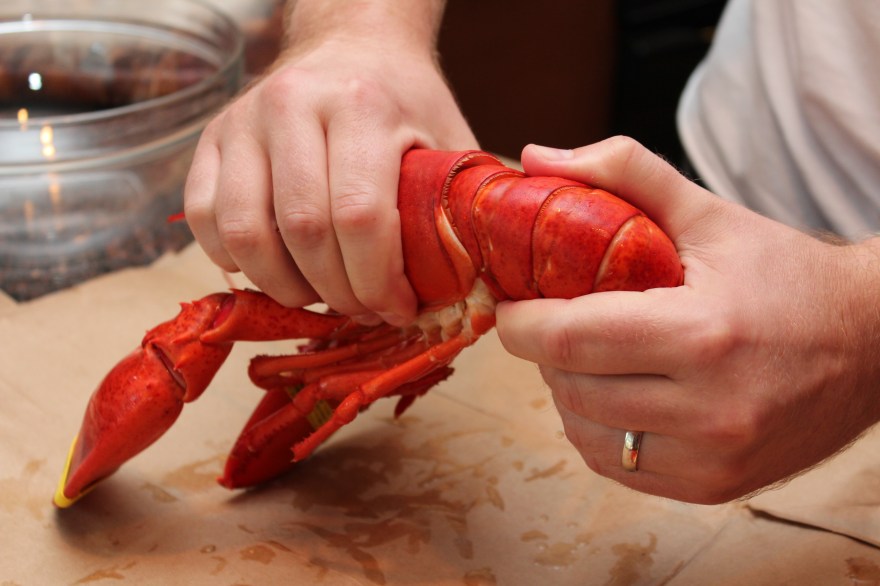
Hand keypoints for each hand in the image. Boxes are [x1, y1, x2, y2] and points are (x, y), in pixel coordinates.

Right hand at [183, 1, 476, 325]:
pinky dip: (235, 261)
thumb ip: (461, 205)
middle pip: (303, 231)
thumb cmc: (404, 100)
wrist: (351, 43)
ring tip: (319, 296)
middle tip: (362, 310)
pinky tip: (275, 268)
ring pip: (245, 233)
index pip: (360, 217)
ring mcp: (242, 119)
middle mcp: (292, 105)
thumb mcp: (449, 138)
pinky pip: (205, 218)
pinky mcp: (210, 137)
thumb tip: (469, 288)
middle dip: (337, 292)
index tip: (397, 309)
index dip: (378, 282)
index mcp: (362, 105)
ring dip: (285, 286)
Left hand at [496, 137, 879, 503]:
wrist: (871, 343)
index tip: (510, 305)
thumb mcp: (710, 213)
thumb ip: (623, 173)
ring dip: (566, 394)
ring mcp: (713, 458)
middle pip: (570, 389)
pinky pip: (619, 467)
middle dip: (543, 354)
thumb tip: (537, 158)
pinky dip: (598, 432)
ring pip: (586, 435)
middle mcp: (709, 409)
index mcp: (703, 333)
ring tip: (586, 357)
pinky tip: (613, 396)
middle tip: (551, 323)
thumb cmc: (785, 273)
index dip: (520, 323)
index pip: (570, 339)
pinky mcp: (715, 486)